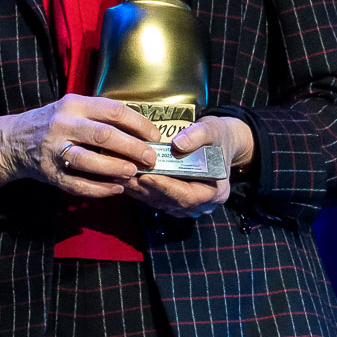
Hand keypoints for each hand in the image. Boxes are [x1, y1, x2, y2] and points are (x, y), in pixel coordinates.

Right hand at [0, 93, 169, 205]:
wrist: (12, 141)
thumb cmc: (52, 122)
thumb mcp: (73, 108)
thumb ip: (101, 115)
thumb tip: (141, 130)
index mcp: (74, 104)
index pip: (114, 111)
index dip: (139, 124)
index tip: (155, 136)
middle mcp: (62, 124)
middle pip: (104, 136)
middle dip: (133, 148)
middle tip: (151, 159)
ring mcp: (54, 150)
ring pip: (89, 161)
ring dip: (115, 168)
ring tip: (133, 173)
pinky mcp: (49, 173)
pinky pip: (77, 184)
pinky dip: (99, 189)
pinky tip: (116, 189)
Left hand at [128, 112, 255, 215]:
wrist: (218, 144)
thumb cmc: (217, 137)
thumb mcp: (212, 131)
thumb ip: (198, 136)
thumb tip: (178, 144)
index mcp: (215, 193)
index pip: (187, 196)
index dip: (166, 187)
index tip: (146, 176)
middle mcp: (199, 205)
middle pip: (168, 201)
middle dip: (145, 188)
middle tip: (123, 174)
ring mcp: (184, 206)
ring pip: (156, 201)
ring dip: (136, 189)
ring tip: (117, 174)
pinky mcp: (171, 201)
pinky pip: (151, 197)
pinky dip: (136, 187)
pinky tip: (120, 174)